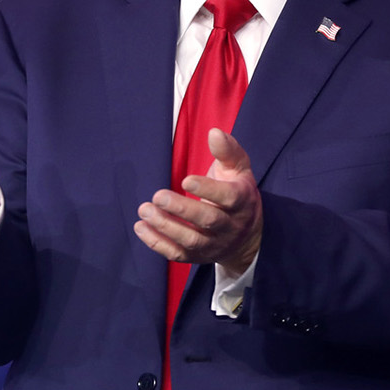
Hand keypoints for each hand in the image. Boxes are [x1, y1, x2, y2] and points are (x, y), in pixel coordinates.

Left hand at [134, 128, 262, 274]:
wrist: (248, 237)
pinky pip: (178, 254)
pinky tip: (141, 227)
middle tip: (157, 196)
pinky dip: (158, 244)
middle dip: (181, 209)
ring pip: (191, 240)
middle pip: (207, 220)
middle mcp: (230, 225)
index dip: (207, 189)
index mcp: (242, 200)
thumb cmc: (238, 192)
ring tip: (144, 210)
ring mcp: (214, 244)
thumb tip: (214, 132)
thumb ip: (227, 151)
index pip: (228, 197)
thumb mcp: (238, 169)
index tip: (185, 179)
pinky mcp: (198, 257)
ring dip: (166, 227)